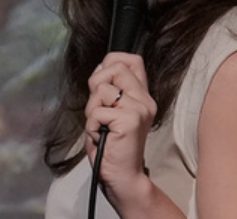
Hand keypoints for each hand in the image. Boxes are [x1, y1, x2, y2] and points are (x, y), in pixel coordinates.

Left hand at [84, 52, 156, 200]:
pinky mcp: (129, 120)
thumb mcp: (110, 111)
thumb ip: (109, 90)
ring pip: (101, 89)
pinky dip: (91, 125)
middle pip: (114, 68)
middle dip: (96, 86)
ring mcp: (139, 109)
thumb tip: (99, 67)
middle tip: (99, 111)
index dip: (112, 61)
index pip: (132, 60)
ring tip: (101, 127)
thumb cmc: (112, 145)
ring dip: (92, 110)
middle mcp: (145, 100)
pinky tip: (101, 137)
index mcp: (142, 96)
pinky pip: (96, 111)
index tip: (102, 79)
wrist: (123, 176)